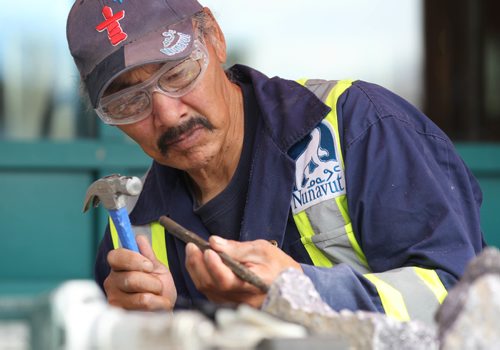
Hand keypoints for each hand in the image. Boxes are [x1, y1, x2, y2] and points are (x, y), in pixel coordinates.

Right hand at [104, 235, 176, 310]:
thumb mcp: (156, 268)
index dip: (133, 259)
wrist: (163, 310)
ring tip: (159, 296)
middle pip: (130, 278)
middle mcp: (112, 282)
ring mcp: (114, 300)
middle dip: (152, 282)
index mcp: (119, 266)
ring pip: (139, 295)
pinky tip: (158, 305)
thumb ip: (148, 254)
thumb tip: (139, 238)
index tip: (149, 265)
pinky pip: (144, 308)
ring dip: (157, 294)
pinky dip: (158, 304)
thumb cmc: (158, 288)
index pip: (115, 256)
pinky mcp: (121, 315)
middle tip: (158, 285)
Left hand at [185, 237, 302, 307]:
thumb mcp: (261, 249)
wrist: (289, 284)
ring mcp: (233, 303)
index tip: (207, 250)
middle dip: (198, 264)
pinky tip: (198, 262)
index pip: (227, 280)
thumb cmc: (278, 265)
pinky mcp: (227, 303)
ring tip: (192, 250)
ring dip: (195, 269)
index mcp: (253, 285)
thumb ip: (237, 247)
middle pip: (212, 285)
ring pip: (206, 289)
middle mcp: (241, 298)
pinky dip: (200, 275)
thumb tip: (214, 242)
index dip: (214, 266)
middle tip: (192, 246)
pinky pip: (208, 291)